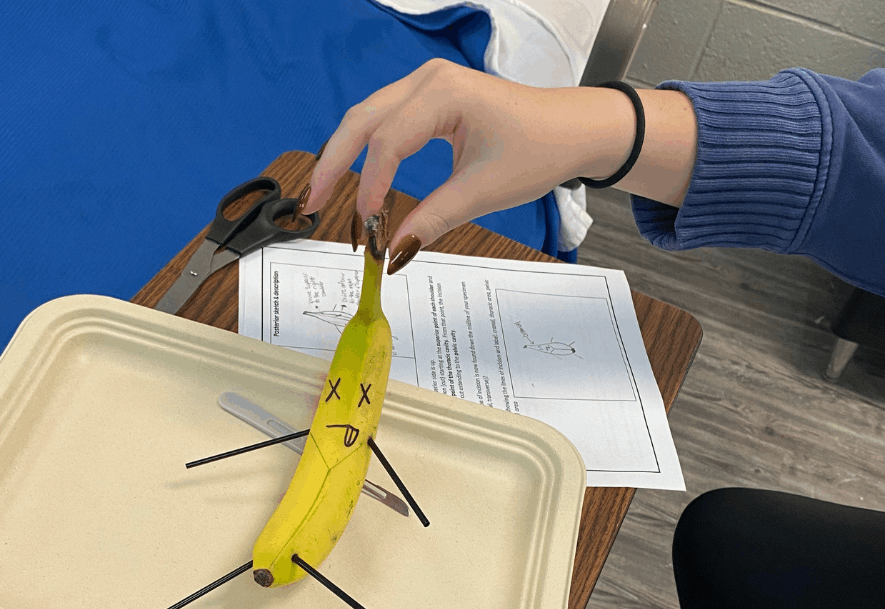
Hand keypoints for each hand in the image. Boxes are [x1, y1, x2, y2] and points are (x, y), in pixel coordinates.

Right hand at [306, 60, 639, 260]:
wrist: (571, 130)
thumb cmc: (539, 148)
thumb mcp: (482, 192)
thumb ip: (431, 220)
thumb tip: (394, 250)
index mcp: (443, 93)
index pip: (386, 142)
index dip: (369, 188)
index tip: (366, 227)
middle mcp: (428, 81)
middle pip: (361, 121)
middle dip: (333, 164)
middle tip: (313, 204)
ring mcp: (426, 87)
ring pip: (367, 119)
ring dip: (345, 157)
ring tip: (325, 195)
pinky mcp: (429, 101)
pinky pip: (384, 123)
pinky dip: (366, 152)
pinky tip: (356, 179)